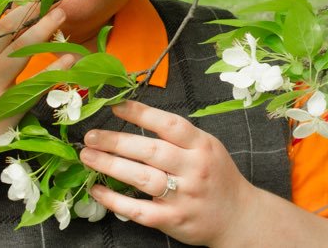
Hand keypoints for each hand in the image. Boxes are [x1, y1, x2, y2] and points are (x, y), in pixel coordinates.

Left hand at [82, 100, 256, 245]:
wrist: (239, 217)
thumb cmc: (218, 178)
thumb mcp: (209, 148)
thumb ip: (180, 137)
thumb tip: (137, 118)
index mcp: (202, 147)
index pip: (170, 125)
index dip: (141, 114)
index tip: (116, 107)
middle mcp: (194, 170)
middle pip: (150, 151)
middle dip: (116, 142)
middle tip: (91, 136)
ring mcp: (184, 197)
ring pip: (142, 178)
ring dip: (110, 166)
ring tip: (88, 157)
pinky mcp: (173, 220)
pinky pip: (139, 209)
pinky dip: (114, 200)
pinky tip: (97, 190)